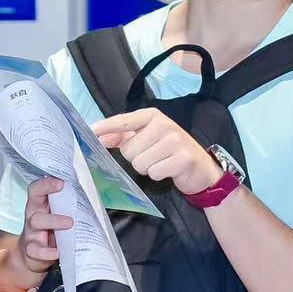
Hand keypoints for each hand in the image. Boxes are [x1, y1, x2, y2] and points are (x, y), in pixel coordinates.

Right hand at [17, 177, 70, 274]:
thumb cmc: (51, 231)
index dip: (46, 183)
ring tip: (70, 224)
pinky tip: (57, 252)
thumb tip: (92, 195)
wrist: (33, 256)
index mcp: (40, 205)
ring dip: (54, 221)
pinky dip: (47, 252)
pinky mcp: (31, 250)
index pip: (37, 189)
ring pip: (36, 221)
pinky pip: (36, 249)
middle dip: (48, 193)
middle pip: (33, 201)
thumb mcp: (58, 216)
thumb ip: (68, 206)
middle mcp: (33, 215)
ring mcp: (31, 232)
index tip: (60, 181)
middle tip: (64, 190)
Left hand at [92, 108, 221, 196]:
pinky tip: (168, 170)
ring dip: (147, 168)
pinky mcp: (183, 158)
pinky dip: (158, 175)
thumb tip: (100, 137)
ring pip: (140, 163)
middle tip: (152, 156)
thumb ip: (123, 136)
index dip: (107, 126)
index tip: (92, 131)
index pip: (125, 121)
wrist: (200, 167)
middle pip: (129, 149)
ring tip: (161, 162)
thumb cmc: (169, 150)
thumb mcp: (147, 138)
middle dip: (136, 158)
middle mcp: (164, 124)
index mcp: (153, 116)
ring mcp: (175, 140)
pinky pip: (154, 172)